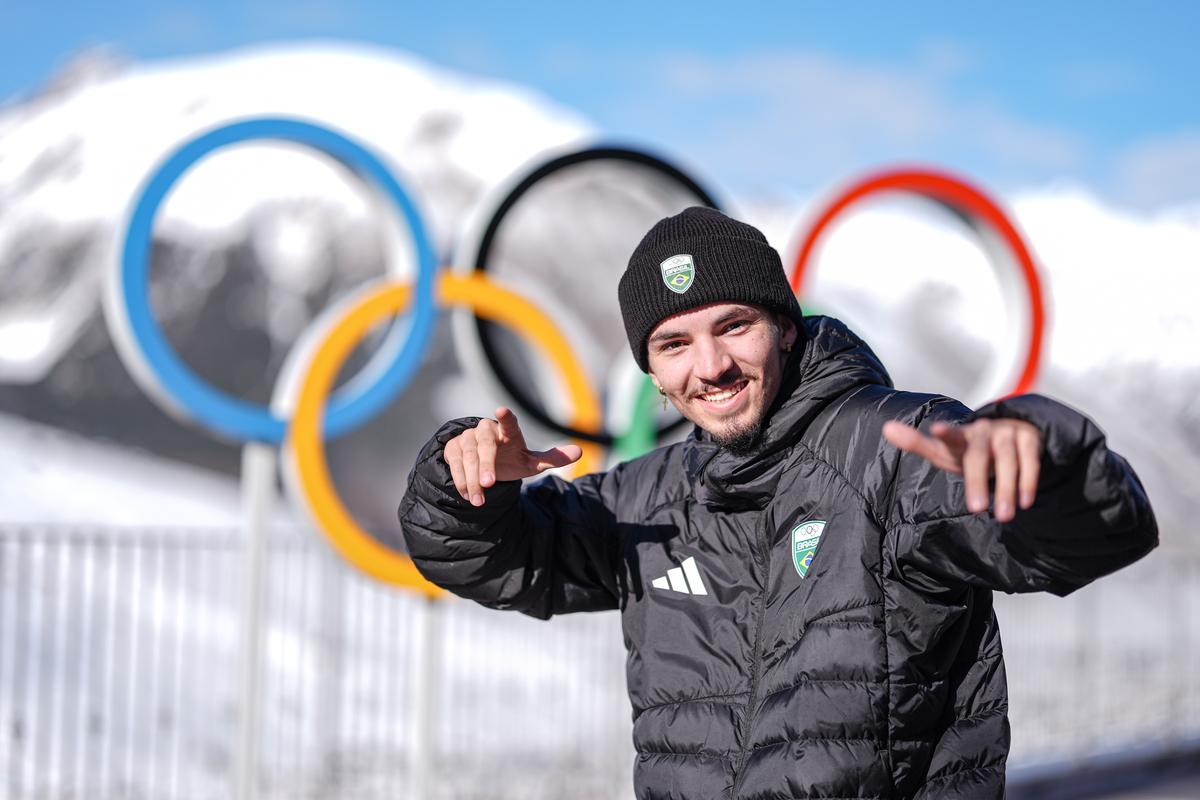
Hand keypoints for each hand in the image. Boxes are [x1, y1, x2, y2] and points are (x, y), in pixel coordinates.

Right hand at [443, 406, 582, 506]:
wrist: (484, 466)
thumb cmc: (512, 460)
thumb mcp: (531, 463)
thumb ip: (552, 457)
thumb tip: (580, 452)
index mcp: (509, 432)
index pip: (509, 423)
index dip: (506, 417)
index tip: (501, 411)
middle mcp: (487, 431)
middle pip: (485, 443)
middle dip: (485, 464)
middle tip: (488, 483)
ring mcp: (468, 438)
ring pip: (468, 456)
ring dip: (472, 479)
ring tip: (479, 500)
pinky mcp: (453, 448)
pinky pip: (454, 463)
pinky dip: (460, 479)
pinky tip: (468, 495)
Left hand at [881, 417, 1041, 522]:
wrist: (1008, 433)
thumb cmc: (969, 449)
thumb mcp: (944, 450)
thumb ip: (917, 443)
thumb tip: (886, 427)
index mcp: (960, 436)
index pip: (950, 436)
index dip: (944, 433)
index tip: (936, 429)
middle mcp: (984, 432)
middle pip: (979, 456)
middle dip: (977, 481)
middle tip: (976, 509)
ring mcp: (1007, 433)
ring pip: (1008, 460)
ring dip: (1007, 488)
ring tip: (1004, 516)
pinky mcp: (1030, 438)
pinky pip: (1031, 460)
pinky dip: (1028, 481)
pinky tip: (1024, 502)